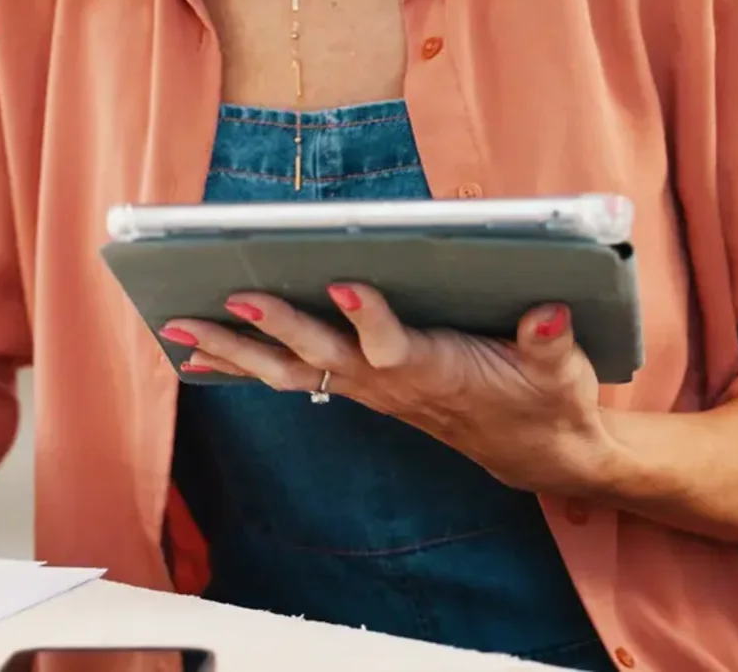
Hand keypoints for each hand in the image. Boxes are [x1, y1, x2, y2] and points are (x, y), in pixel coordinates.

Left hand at [164, 286, 612, 494]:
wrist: (534, 450)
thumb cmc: (545, 399)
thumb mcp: (560, 369)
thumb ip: (550, 340)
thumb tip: (549, 310)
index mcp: (435, 370)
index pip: (394, 344)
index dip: (369, 319)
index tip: (345, 286)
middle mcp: (388, 381)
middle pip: (319, 355)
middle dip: (272, 326)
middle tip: (230, 295)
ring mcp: (367, 386)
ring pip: (289, 368)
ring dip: (233, 349)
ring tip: (178, 327)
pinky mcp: (359, 385)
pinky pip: (289, 375)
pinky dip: (242, 363)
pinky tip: (200, 354)